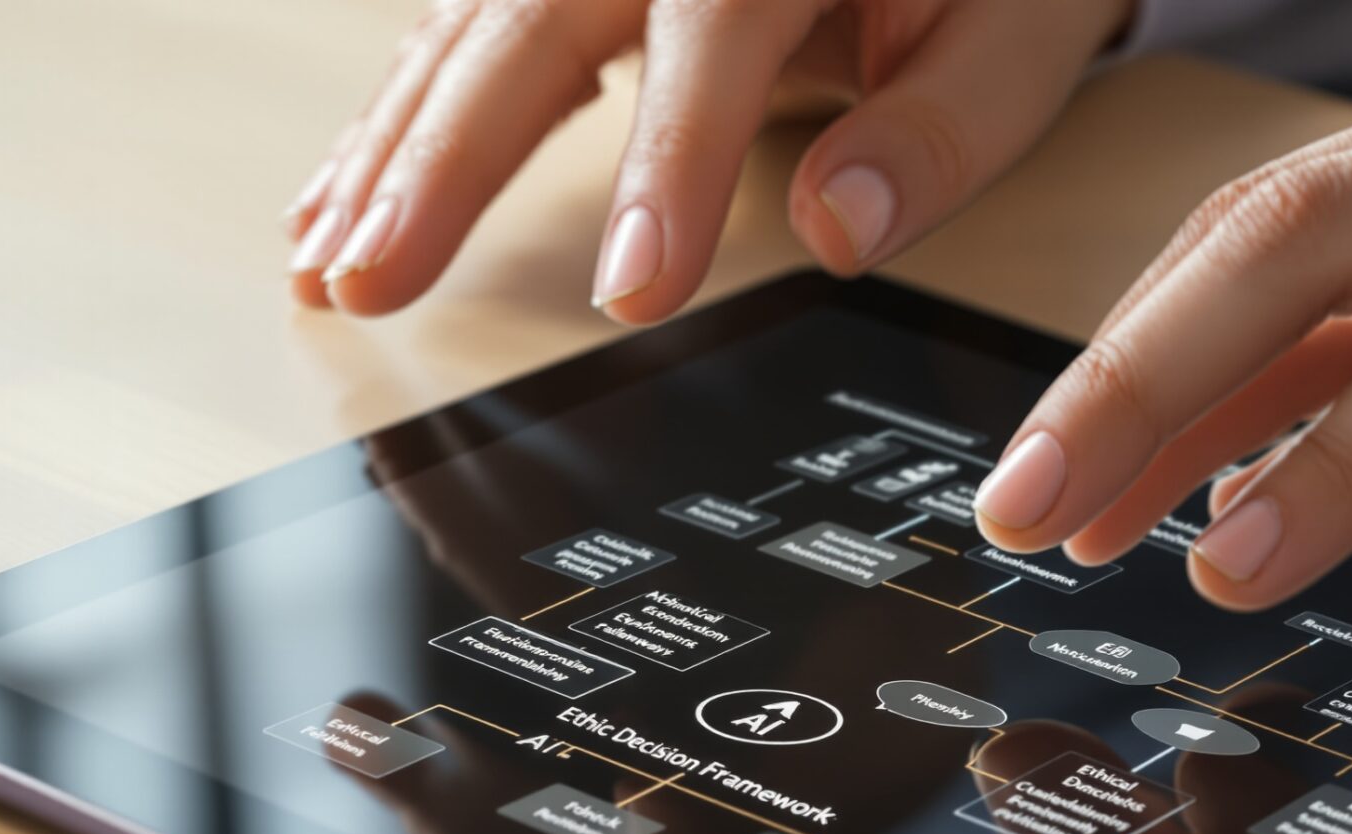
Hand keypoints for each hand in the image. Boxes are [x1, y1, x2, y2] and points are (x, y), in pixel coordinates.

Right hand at [283, 0, 1131, 320]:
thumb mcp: (1022, 30)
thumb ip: (942, 126)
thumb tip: (843, 228)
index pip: (714, 39)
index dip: (670, 165)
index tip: (637, 289)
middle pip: (535, 20)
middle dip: (448, 161)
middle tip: (379, 280)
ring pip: (473, 27)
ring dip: (392, 150)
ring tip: (329, 265)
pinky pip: (465, 30)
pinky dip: (398, 119)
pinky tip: (334, 196)